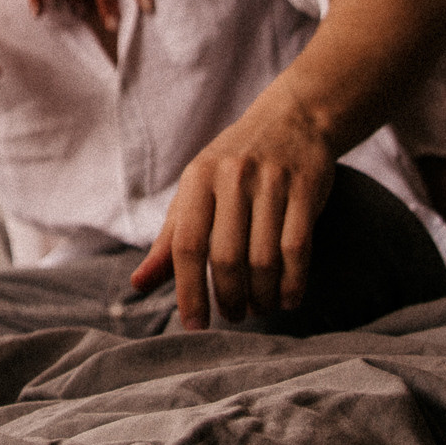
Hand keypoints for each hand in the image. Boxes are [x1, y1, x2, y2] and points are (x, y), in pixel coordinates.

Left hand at [131, 88, 336, 328]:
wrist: (293, 119)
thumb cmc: (233, 165)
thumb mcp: (196, 191)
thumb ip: (170, 239)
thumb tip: (138, 284)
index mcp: (198, 179)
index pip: (187, 245)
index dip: (188, 290)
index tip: (194, 324)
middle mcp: (233, 179)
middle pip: (227, 256)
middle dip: (229, 297)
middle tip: (232, 316)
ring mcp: (272, 183)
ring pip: (265, 258)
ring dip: (261, 295)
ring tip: (258, 309)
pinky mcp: (307, 190)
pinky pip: (298, 248)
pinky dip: (293, 283)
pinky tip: (288, 299)